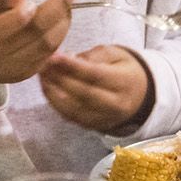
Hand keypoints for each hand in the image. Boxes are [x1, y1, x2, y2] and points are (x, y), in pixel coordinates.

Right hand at [0, 0, 80, 95]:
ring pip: (47, 46)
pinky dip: (59, 35)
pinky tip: (63, 17)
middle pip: (34, 36)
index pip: (0, 28)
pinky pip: (49, 54)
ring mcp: (12, 69)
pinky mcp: (25, 75)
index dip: (19, 13)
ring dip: (64, 21)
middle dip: (58, 8)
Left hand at [39, 45, 153, 132]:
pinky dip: (54, 102)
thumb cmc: (124, 71)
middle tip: (43, 63)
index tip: (54, 56)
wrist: (138, 96)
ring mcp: (103, 119)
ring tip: (42, 74)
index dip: (72, 66)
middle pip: (82, 94)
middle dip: (59, 78)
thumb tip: (70, 59)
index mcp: (125, 83)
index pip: (95, 75)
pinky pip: (69, 116)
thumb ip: (95, 55)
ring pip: (72, 109)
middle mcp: (115, 105)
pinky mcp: (91, 126)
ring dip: (52, 91)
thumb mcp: (117, 54)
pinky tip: (47, 87)